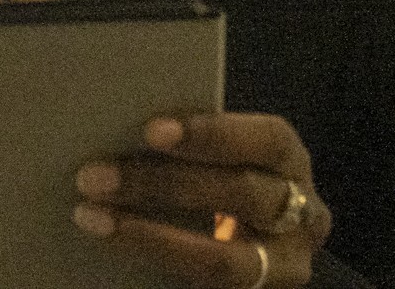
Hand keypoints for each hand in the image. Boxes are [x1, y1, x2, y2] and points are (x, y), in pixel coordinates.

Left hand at [71, 112, 333, 286]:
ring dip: (150, 238)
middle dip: (164, 184)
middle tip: (93, 176)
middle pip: (241, 195)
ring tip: (92, 219)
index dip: (213, 133)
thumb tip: (113, 123)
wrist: (255, 248)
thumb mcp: (222, 159)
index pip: (267, 140)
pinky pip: (210, 287)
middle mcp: (302, 215)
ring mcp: (284, 267)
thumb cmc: (222, 181)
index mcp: (289, 159)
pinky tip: (115, 252)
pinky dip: (156, 267)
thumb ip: (189, 145)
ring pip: (225, 260)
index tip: (151, 130)